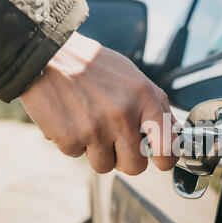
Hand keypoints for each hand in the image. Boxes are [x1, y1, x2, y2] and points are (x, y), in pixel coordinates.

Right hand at [20, 32, 177, 174]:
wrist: (47, 55)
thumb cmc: (93, 65)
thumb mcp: (133, 76)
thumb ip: (156, 104)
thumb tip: (173, 130)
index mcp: (144, 99)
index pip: (168, 146)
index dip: (166, 160)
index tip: (161, 161)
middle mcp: (123, 116)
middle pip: (135, 167)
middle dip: (126, 159)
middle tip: (117, 143)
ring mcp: (96, 129)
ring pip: (105, 166)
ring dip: (98, 152)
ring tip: (90, 125)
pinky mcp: (70, 138)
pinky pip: (78, 155)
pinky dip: (74, 142)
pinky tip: (71, 119)